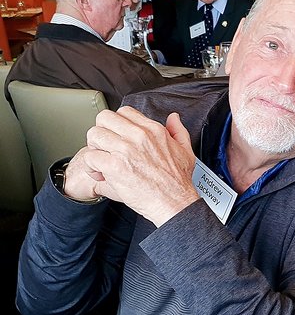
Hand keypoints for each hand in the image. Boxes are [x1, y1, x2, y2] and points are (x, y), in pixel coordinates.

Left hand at [76, 107, 198, 224]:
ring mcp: (125, 150)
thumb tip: (173, 118)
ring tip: (101, 161)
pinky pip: (90, 156)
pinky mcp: (114, 166)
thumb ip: (178, 131)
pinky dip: (90, 166)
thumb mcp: (185, 151)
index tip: (118, 136)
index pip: (124, 112)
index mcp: (153, 130)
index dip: (117, 124)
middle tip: (105, 147)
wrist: (174, 203)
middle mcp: (138, 136)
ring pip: (94, 134)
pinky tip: (99, 174)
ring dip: (94, 149)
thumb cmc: (178, 182)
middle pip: (104, 118)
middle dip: (102, 132)